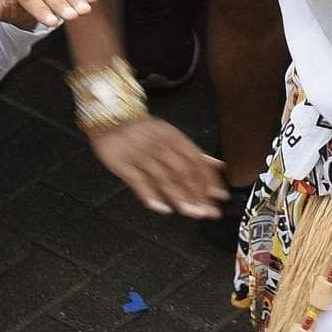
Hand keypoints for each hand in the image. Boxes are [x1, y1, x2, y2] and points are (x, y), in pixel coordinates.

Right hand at [91, 113, 228, 217]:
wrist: (111, 118)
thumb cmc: (146, 132)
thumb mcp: (172, 136)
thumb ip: (194, 154)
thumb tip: (219, 166)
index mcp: (175, 139)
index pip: (197, 161)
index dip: (209, 180)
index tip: (220, 196)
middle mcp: (160, 147)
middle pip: (183, 172)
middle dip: (198, 193)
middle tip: (209, 211)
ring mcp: (141, 156)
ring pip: (163, 179)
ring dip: (180, 197)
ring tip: (192, 213)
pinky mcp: (123, 165)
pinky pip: (138, 183)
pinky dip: (150, 196)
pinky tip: (162, 209)